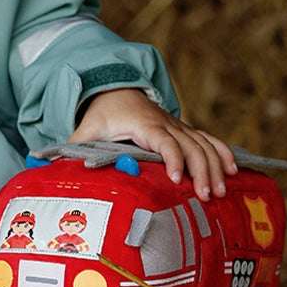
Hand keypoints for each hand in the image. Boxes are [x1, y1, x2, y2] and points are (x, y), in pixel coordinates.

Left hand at [71, 89, 237, 199]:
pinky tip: (234, 170)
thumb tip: (52, 171)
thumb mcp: (85, 131)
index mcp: (142, 123)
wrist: (115, 90)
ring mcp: (178, 126)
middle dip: (201, 170)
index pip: (162, 140)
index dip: (171, 158)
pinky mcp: (184, 131)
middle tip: (205, 196)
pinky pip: (209, 139)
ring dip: (215, 166)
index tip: (176, 179)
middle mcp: (165, 123)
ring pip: (203, 143)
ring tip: (220, 192)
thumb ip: (73, 151)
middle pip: (190, 145)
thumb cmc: (100, 115)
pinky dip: (222, 152)